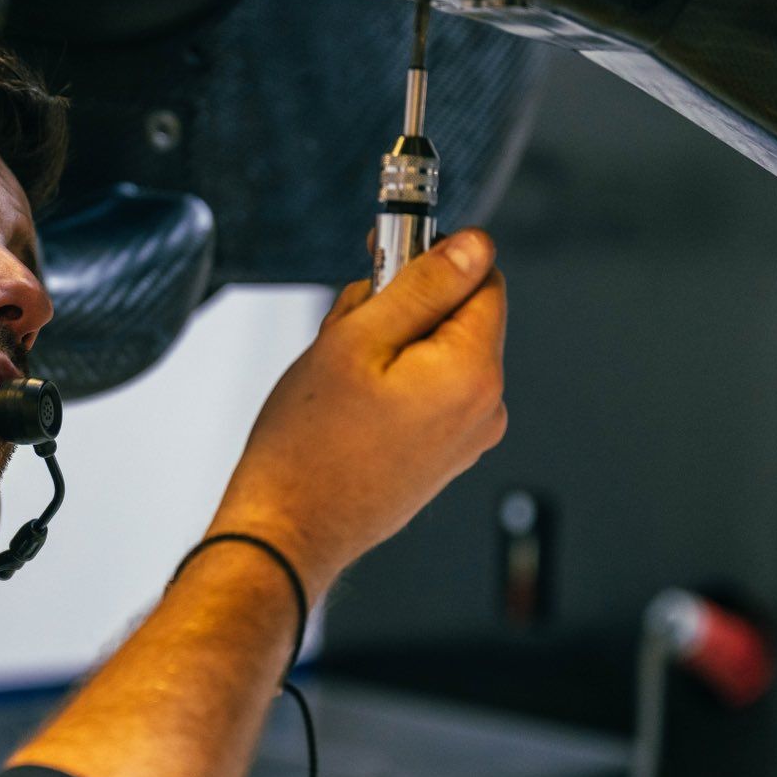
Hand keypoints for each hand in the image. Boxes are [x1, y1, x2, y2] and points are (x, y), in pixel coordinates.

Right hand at [209, 228, 507, 594]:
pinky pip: (430, 393)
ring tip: (341, 378)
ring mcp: (467, 436)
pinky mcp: (445, 455)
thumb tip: (473, 247)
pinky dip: (393, 383)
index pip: (483, 277)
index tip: (384, 266)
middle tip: (346, 335)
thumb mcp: (355, 341)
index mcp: (472, 372)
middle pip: (458, 317)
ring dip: (391, 348)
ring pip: (437, 354)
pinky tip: (351, 405)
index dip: (431, 261)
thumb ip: (421, 286)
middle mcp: (485, 407)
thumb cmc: (309, 447)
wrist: (290, 529)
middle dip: (402, 311)